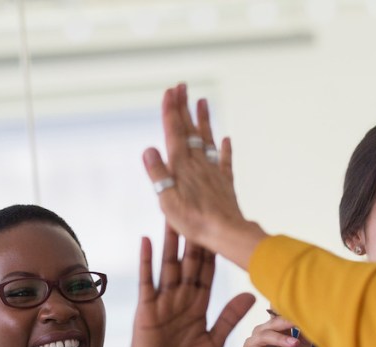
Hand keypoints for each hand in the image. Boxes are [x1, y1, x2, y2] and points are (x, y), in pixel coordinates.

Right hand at [123, 225, 253, 346]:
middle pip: (188, 263)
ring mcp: (162, 302)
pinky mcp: (146, 310)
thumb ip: (228, 318)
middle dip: (192, 238)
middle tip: (197, 210)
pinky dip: (146, 262)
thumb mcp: (213, 342)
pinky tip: (146, 241)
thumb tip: (252, 296)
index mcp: (198, 306)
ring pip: (168, 266)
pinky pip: (147, 282)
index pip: (207, 272)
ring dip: (170, 242)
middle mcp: (180, 299)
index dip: (213, 251)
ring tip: (172, 216)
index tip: (221, 227)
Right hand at [142, 83, 265, 268]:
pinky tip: (225, 139)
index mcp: (181, 167)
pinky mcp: (225, 183)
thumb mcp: (167, 202)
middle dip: (184, 107)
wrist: (226, 233)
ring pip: (207, 139)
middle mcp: (198, 164)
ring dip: (204, 119)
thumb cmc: (194, 222)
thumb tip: (149, 149)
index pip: (174, 133)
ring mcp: (213, 172)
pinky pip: (224, 161)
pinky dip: (224, 149)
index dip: (171, 111)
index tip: (169, 91)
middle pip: (190, 130)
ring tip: (202, 101)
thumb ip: (158, 174)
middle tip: (182, 86)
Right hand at [236, 314, 310, 346]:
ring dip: (279, 338)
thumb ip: (304, 342)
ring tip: (293, 343)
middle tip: (299, 323)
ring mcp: (251, 346)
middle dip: (286, 322)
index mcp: (275, 332)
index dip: (291, 313)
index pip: (281, 317)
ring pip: (263, 335)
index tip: (306, 312)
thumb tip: (312, 324)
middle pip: (272, 322)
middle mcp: (262, 335)